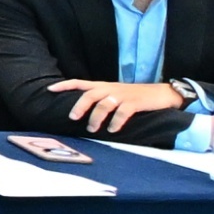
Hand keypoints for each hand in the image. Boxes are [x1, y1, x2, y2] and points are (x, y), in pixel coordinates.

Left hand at [48, 78, 189, 127]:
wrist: (163, 94)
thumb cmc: (136, 97)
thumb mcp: (116, 94)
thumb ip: (101, 99)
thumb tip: (83, 111)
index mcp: (105, 86)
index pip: (80, 82)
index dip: (65, 85)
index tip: (50, 89)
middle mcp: (111, 89)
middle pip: (90, 94)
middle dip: (80, 105)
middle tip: (73, 117)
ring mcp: (123, 95)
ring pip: (104, 104)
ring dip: (96, 118)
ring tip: (92, 129)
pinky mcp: (135, 103)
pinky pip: (122, 112)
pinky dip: (116, 122)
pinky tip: (112, 130)